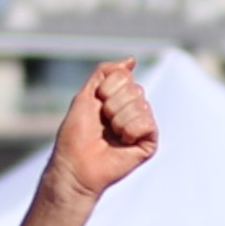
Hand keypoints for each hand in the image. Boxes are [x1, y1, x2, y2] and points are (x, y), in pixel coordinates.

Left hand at [49, 60, 157, 200]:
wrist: (76, 165)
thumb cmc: (76, 134)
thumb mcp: (86, 95)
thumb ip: (105, 73)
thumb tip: (131, 60)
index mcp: (118, 98)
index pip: (124, 76)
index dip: (106, 88)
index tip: (96, 103)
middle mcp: (132, 110)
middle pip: (134, 88)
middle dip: (112, 104)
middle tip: (103, 122)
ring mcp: (142, 126)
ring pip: (141, 105)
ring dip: (118, 120)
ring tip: (111, 134)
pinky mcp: (149, 143)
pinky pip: (147, 123)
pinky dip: (130, 130)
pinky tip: (123, 142)